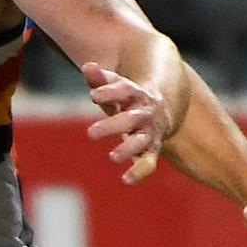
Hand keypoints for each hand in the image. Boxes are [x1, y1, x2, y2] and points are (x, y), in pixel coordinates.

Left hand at [82, 62, 170, 184]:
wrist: (159, 108)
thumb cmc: (126, 97)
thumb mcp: (115, 85)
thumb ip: (99, 78)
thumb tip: (87, 66)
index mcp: (136, 94)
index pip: (125, 90)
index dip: (110, 92)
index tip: (94, 95)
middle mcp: (145, 114)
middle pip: (131, 119)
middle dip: (113, 125)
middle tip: (91, 132)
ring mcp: (150, 133)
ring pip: (142, 142)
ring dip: (128, 149)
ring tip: (112, 157)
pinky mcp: (151, 150)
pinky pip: (148, 162)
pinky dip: (139, 172)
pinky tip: (126, 180)